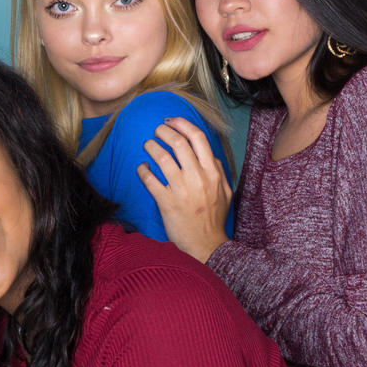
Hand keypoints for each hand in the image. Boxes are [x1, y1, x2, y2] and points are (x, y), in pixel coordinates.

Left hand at [137, 117, 232, 262]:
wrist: (207, 245)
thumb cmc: (214, 218)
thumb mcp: (225, 192)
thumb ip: (218, 171)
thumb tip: (210, 155)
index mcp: (213, 172)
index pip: (198, 138)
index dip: (182, 124)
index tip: (172, 120)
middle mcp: (197, 176)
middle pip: (177, 142)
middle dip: (163, 131)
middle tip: (156, 130)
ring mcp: (181, 188)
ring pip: (161, 156)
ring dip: (150, 146)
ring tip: (147, 145)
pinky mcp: (166, 201)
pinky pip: (149, 178)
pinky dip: (142, 169)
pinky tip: (142, 168)